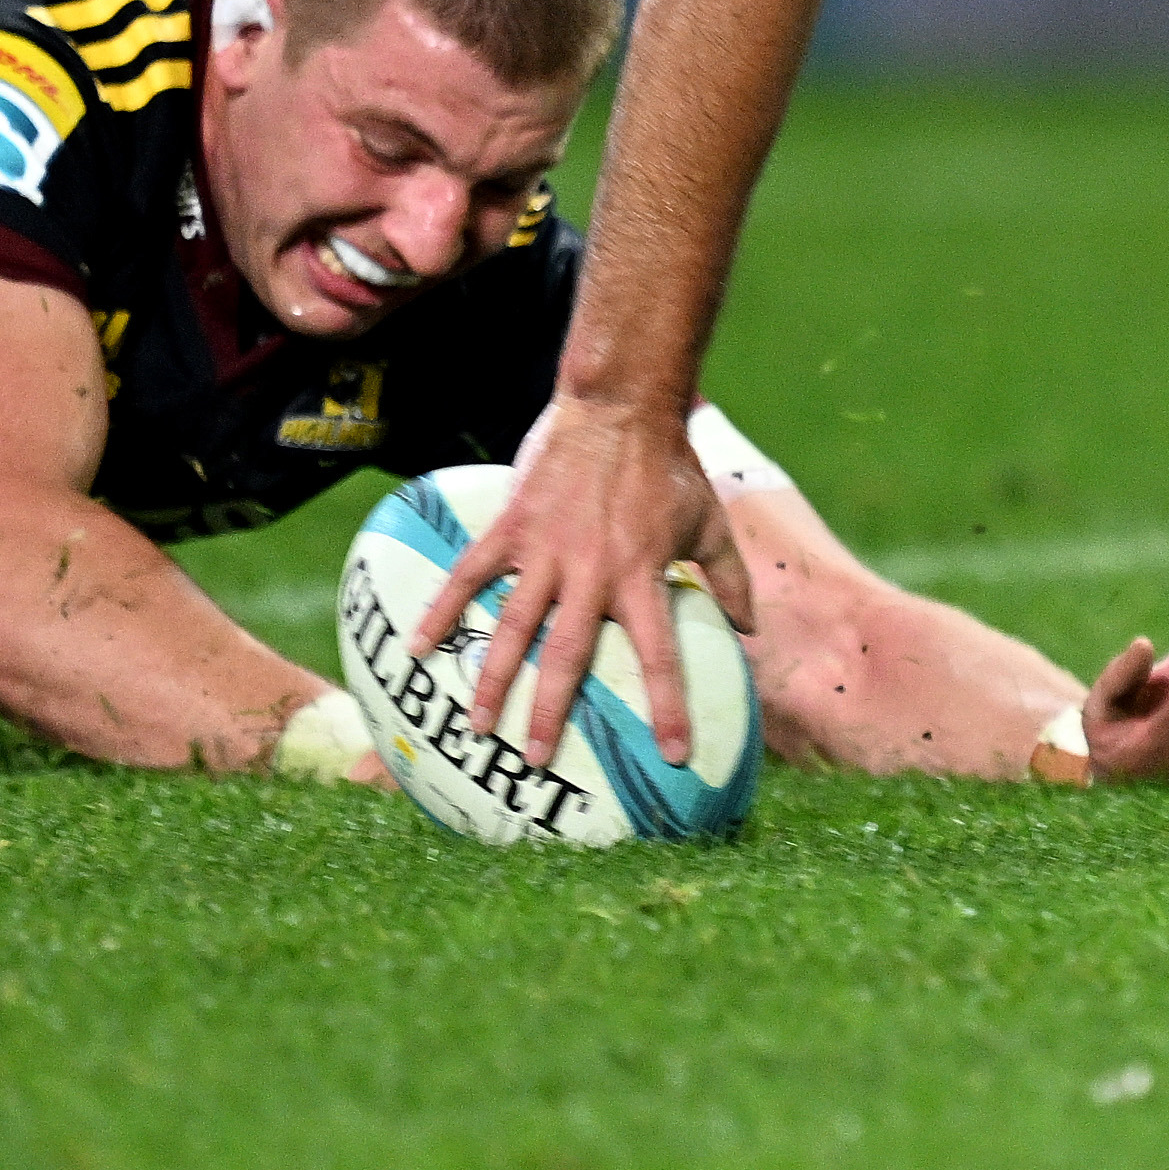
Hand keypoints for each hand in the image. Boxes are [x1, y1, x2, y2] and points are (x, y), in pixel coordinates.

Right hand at [403, 394, 752, 769]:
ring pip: (512, 628)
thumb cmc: (669, 466)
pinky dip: (442, 609)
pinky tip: (418, 648)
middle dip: (551, 715)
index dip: (667, 708)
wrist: (621, 406)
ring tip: (479, 727)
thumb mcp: (711, 523)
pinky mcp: (512, 527)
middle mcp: (591, 573)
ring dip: (493, 681)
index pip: (658, 656)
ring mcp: (545, 551)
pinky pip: (469, 574)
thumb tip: (750, 629)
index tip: (672, 756)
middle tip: (538, 763)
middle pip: (567, 658)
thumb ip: (730, 578)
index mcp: (641, 576)